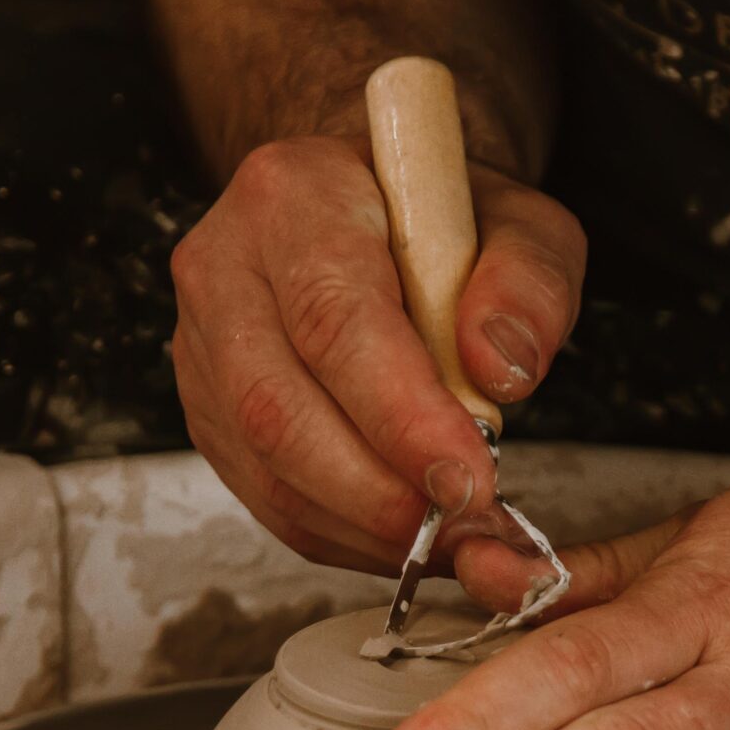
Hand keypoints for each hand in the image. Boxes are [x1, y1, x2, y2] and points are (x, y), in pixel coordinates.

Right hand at [167, 134, 586, 570]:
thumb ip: (527, 284)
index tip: (469, 477)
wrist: (371, 214)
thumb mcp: (518, 220)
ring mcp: (201, 346)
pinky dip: (341, 532)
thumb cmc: (438, 219)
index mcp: (294, 194)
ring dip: (362, 524)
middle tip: (461, 522)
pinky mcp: (208, 410)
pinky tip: (401, 530)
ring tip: (445, 535)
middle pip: (277, 409)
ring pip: (264, 467)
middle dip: (377, 491)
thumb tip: (500, 371)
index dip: (401, 416)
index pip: (334, 321)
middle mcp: (224, 266)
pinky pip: (266, 497)